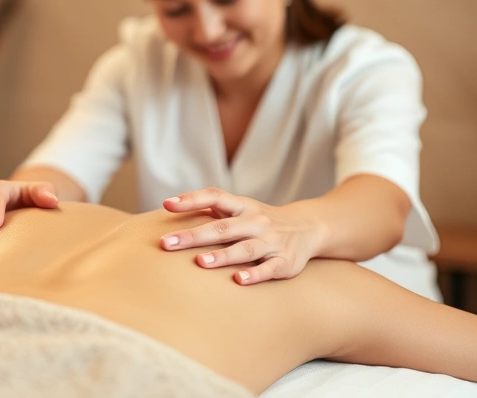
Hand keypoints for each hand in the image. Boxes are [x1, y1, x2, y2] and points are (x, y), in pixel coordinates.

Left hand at [158, 187, 322, 284]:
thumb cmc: (260, 220)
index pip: (215, 196)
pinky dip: (254, 274)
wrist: (309, 227)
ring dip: (223, 255)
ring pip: (245, 248)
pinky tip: (238, 280)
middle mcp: (255, 222)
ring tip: (201, 262)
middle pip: (222, 227)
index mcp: (242, 207)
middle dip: (194, 235)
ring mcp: (271, 241)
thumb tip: (171, 205)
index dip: (191, 199)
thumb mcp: (240, 208)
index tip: (167, 204)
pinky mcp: (284, 262)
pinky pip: (269, 268)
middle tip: (167, 243)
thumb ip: (211, 207)